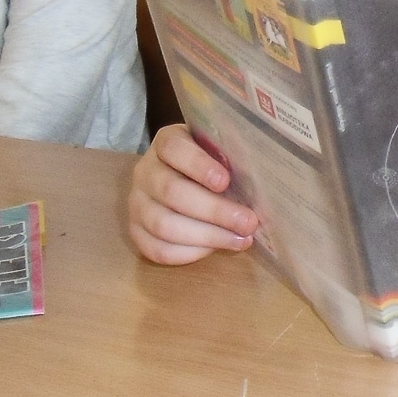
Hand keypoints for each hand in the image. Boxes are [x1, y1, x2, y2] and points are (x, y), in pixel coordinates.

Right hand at [128, 124, 260, 264]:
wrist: (177, 177)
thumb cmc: (209, 164)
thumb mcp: (217, 150)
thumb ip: (230, 159)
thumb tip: (261, 186)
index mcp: (165, 143)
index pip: (174, 148)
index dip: (198, 165)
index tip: (225, 181)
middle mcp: (145, 172)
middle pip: (172, 192)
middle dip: (214, 211)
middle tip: (248, 222)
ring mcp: (137, 203)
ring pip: (164, 225)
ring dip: (207, 236)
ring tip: (240, 239)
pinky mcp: (136, 231)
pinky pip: (157, 249)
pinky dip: (190, 253)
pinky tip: (216, 249)